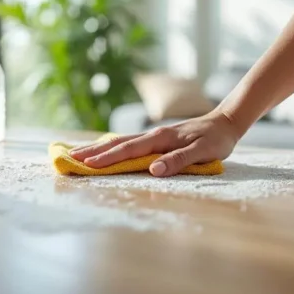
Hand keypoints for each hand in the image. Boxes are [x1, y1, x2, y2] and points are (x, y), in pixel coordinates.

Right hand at [69, 110, 241, 176]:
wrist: (226, 121)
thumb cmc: (216, 140)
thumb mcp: (204, 153)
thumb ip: (179, 161)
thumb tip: (154, 171)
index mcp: (160, 139)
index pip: (127, 150)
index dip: (105, 158)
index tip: (85, 164)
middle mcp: (152, 135)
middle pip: (116, 144)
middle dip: (91, 152)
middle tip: (67, 158)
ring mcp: (153, 135)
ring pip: (120, 142)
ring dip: (97, 148)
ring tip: (77, 153)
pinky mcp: (156, 138)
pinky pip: (128, 142)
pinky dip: (111, 146)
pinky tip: (102, 149)